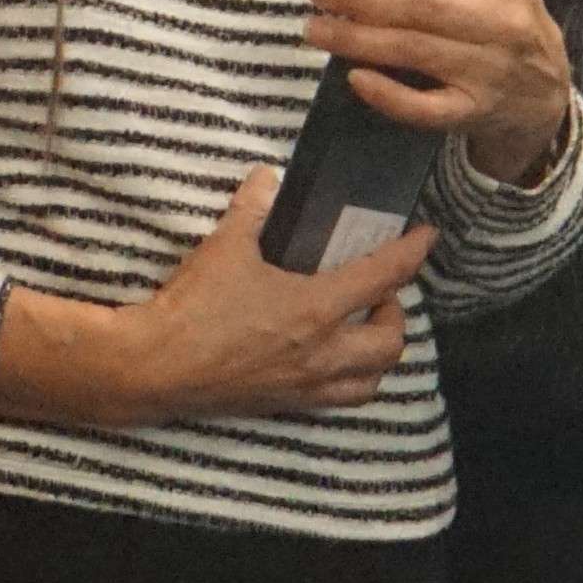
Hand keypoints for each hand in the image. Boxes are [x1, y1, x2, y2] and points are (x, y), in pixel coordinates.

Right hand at [0, 171, 436, 428]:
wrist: (154, 367)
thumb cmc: (193, 307)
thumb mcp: (226, 245)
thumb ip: (253, 206)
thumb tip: (267, 177)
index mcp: (316, 309)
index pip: (385, 276)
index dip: (413, 252)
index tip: (427, 235)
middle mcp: (321, 354)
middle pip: (391, 341)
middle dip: (397, 314)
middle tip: (380, 292)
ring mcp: (304, 385)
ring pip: (371, 381)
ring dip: (378, 354)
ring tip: (362, 329)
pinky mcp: (284, 405)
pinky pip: (336, 401)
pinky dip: (348, 381)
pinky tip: (330, 359)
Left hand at [305, 0, 576, 186]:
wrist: (545, 90)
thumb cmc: (502, 17)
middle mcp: (500, 20)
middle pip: (415, 4)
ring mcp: (488, 70)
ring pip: (412, 51)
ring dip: (355, 39)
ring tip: (316, 29)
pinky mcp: (474, 111)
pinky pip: (424, 107)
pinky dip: (387, 94)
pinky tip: (355, 78)